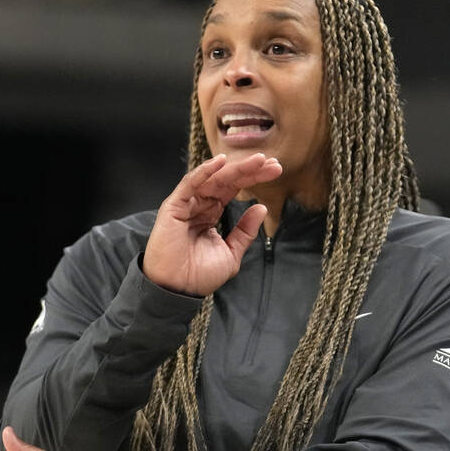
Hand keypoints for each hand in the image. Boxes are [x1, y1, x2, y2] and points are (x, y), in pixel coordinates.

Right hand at [143, 153, 281, 295]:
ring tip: (257, 160)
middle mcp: (199, 204)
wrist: (178, 290)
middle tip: (272, 162)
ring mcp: (186, 204)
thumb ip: (245, 231)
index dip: (254, 178)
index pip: (234, 189)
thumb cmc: (200, 275)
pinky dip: (205, 171)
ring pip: (213, 178)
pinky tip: (221, 162)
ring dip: (235, 168)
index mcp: (211, 213)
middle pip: (227, 180)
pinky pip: (190, 183)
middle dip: (250, 170)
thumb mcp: (231, 252)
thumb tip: (261, 208)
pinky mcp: (173, 206)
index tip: (276, 170)